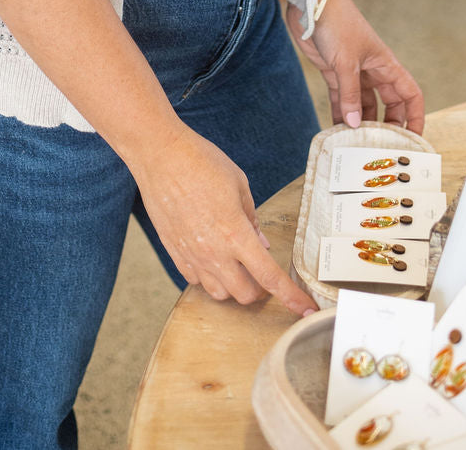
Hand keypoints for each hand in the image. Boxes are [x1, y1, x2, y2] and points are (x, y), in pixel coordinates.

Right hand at [129, 122, 315, 312]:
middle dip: (259, 289)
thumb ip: (252, 219)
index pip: (269, 277)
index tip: (305, 309)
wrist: (160, 155)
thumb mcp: (239, 184)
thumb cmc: (201, 162)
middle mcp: (214, 251)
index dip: (291, 297)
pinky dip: (208, 277)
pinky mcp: (174, 252)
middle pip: (245, 295)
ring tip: (234, 263)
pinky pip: (195, 280)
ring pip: (220, 293)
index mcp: (236, 232)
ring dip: (232, 285)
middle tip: (261, 270)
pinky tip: (210, 257)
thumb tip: (260, 243)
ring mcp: (192, 255)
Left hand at [285, 0, 424, 134]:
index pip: (410, 94)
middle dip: (386, 125)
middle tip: (380, 148)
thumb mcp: (346, 61)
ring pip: (362, 104)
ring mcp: (352, 71)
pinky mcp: (333, 71)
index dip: (415, 116)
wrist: (311, 2)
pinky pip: (341, 98)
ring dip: (360, 122)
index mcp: (385, 64)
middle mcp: (372, 70)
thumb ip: (350, 94)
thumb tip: (356, 124)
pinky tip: (337, 130)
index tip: (413, 139)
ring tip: (356, 145)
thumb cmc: (336, 21)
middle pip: (388, 104)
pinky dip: (340, 113)